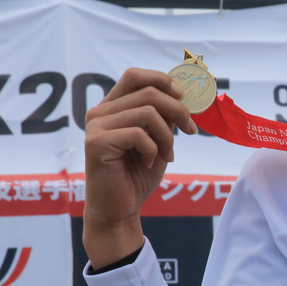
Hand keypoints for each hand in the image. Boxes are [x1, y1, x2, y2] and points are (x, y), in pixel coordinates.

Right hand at [83, 68, 197, 267]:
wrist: (120, 209)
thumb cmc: (138, 174)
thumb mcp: (158, 139)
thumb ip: (164, 116)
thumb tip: (183, 94)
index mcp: (112, 107)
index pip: (135, 76)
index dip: (163, 80)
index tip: (184, 97)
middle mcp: (100, 112)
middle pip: (149, 92)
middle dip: (178, 111)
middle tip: (191, 131)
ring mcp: (95, 126)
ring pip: (148, 112)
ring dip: (167, 136)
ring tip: (166, 155)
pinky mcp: (97, 143)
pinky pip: (139, 134)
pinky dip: (153, 149)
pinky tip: (148, 163)